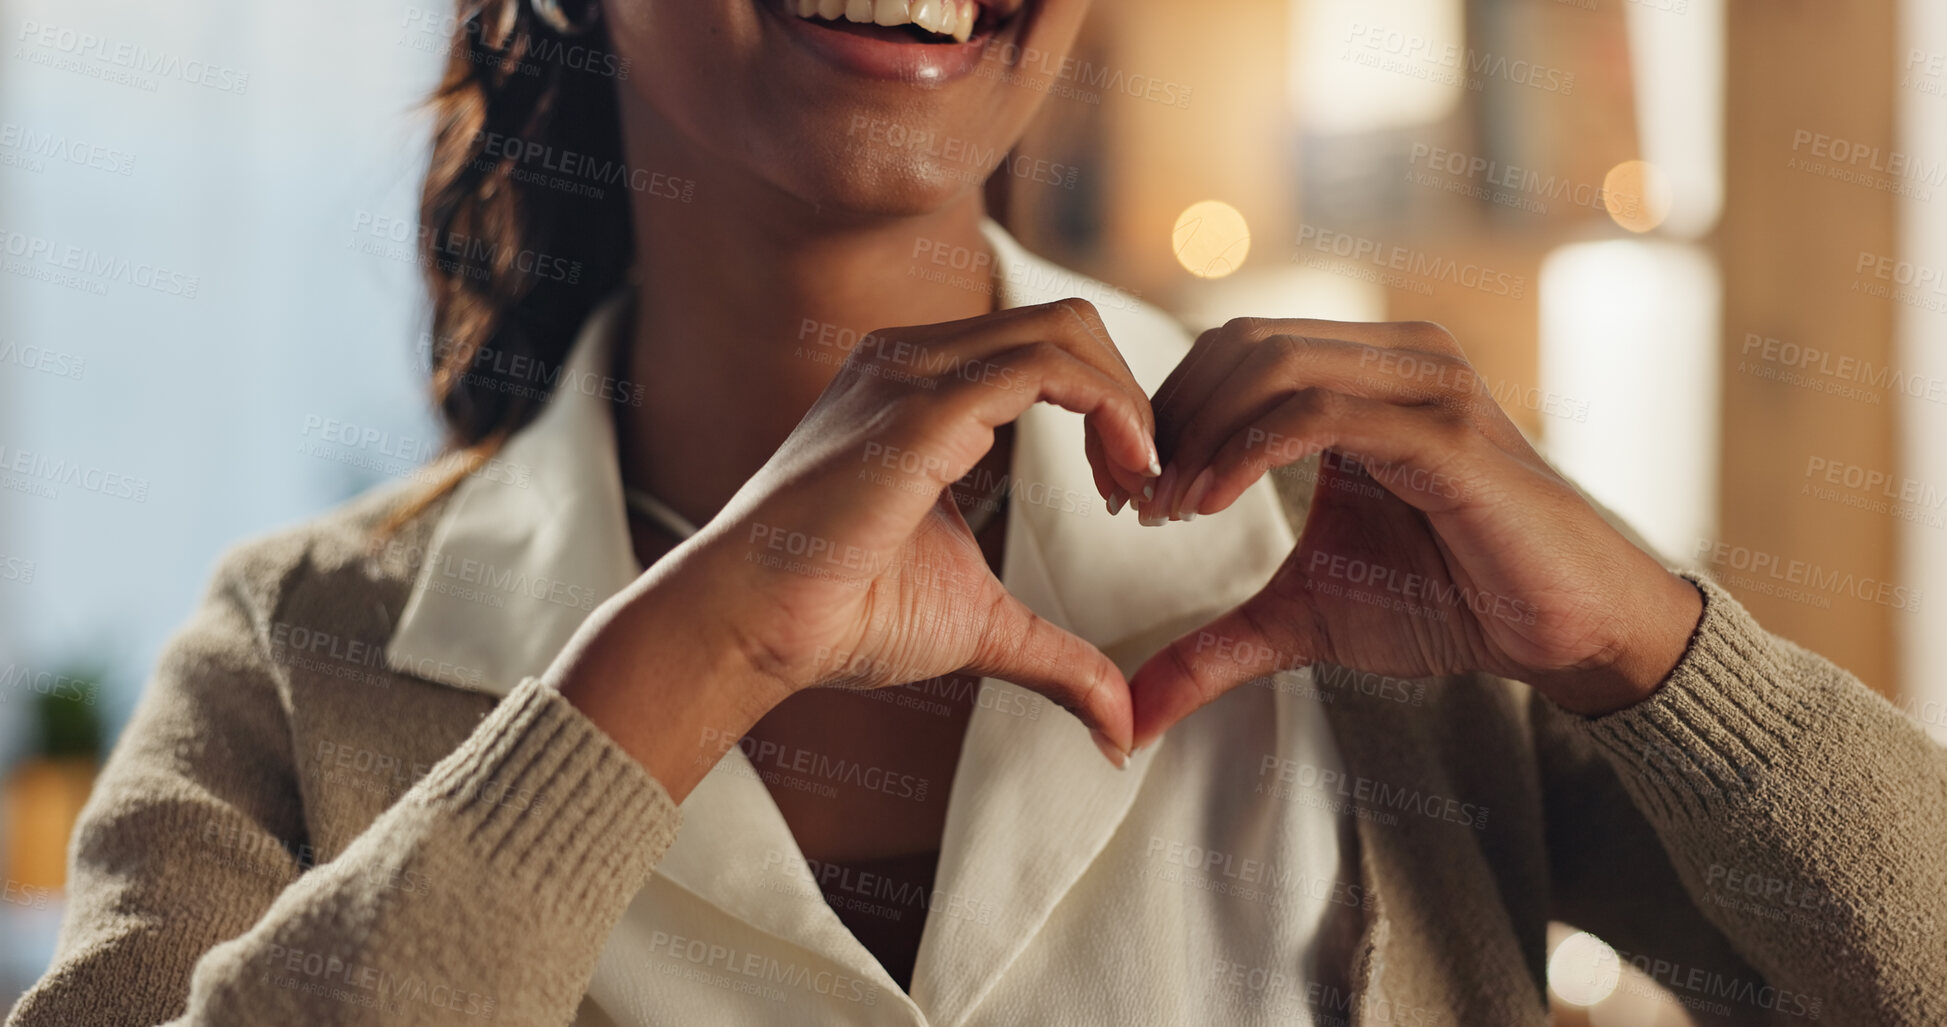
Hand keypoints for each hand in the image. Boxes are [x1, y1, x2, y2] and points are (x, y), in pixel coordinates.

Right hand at [548, 300, 1157, 795]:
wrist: (750, 626)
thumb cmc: (840, 619)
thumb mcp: (978, 626)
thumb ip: (1055, 656)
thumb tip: (1122, 726)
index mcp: (917, 387)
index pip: (1045, 349)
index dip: (1108, 410)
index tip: (1128, 492)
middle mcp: (913, 360)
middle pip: (1067, 325)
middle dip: (1128, 399)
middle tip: (1143, 489)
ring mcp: (913, 373)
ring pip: (1066, 333)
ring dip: (1127, 407)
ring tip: (1137, 487)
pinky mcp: (922, 406)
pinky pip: (1048, 367)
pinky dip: (1108, 410)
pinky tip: (1121, 478)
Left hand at [1125, 318, 1703, 748]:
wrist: (1568, 631)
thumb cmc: (1452, 601)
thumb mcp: (1305, 617)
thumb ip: (1215, 646)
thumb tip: (1131, 715)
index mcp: (1365, 373)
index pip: (1233, 350)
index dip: (1166, 408)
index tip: (1127, 489)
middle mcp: (1396, 357)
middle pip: (1240, 344)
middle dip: (1169, 417)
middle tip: (1134, 500)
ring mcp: (1426, 385)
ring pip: (1272, 365)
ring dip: (1198, 432)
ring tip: (1164, 507)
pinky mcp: (1445, 434)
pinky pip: (1320, 415)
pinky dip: (1246, 452)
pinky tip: (1207, 505)